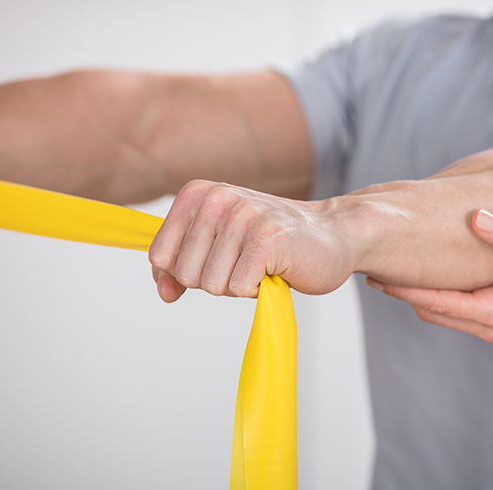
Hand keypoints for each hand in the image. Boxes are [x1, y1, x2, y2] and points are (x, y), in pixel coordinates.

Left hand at [148, 180, 357, 300]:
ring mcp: (243, 216)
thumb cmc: (272, 243)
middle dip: (216, 280)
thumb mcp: (217, 248)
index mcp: (198, 194)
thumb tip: (164, 293)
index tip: (216, 261)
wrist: (333, 235)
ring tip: (262, 264)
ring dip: (239, 285)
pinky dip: (259, 290)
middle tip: (246, 262)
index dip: (185, 273)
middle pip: (185, 274)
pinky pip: (239, 289)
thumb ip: (180, 268)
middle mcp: (217, 199)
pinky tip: (276, 269)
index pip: (159, 256)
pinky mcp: (267, 239)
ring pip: (212, 285)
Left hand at [365, 210, 492, 341]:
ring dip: (415, 297)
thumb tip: (478, 216)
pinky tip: (422, 279)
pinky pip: (454, 312)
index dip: (403, 291)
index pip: (435, 302)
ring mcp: (491, 327)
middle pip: (430, 311)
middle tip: (372, 272)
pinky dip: (434, 298)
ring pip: (440, 314)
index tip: (376, 278)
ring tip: (389, 275)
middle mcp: (488, 326)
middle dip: (402, 294)